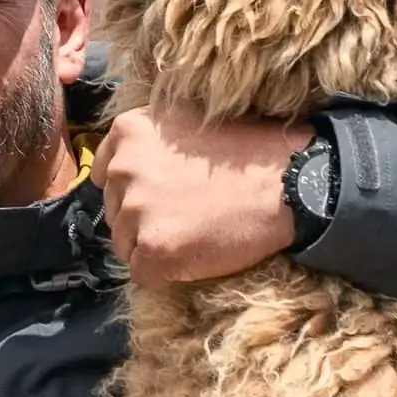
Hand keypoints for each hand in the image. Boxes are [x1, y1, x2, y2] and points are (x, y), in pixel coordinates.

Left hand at [96, 104, 310, 284]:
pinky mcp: (153, 249)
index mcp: (128, 132)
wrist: (289, 183)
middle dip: (145, 219)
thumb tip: (125, 170)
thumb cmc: (247, 152)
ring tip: (196, 232)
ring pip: (127, 245)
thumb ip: (147, 143)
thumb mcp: (184, 122)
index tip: (165, 194)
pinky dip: (167, 273)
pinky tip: (197, 254)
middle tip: (189, 214)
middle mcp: (124, 169)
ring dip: (155, 246)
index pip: (107, 176)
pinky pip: (144, 274)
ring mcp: (137, 210)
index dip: (136, 191)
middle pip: (117, 213)